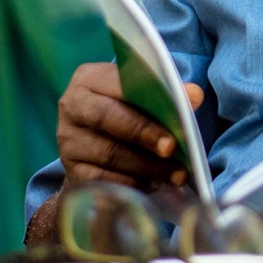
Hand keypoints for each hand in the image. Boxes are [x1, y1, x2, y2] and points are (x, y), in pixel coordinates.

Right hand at [54, 62, 203, 189]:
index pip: (120, 86)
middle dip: (144, 135)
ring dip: (146, 166)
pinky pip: (102, 179)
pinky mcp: (71, 169)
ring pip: (108, 153)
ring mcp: (68, 141)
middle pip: (108, 118)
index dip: (151, 101)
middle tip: (173, 149)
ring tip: (175, 173)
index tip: (177, 120)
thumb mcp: (144, 94)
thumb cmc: (128, 109)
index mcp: (90, 78)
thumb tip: (194, 95)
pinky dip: (132, 183)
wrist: (96, 140)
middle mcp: (72, 107)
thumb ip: (170, 93)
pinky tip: (153, 183)